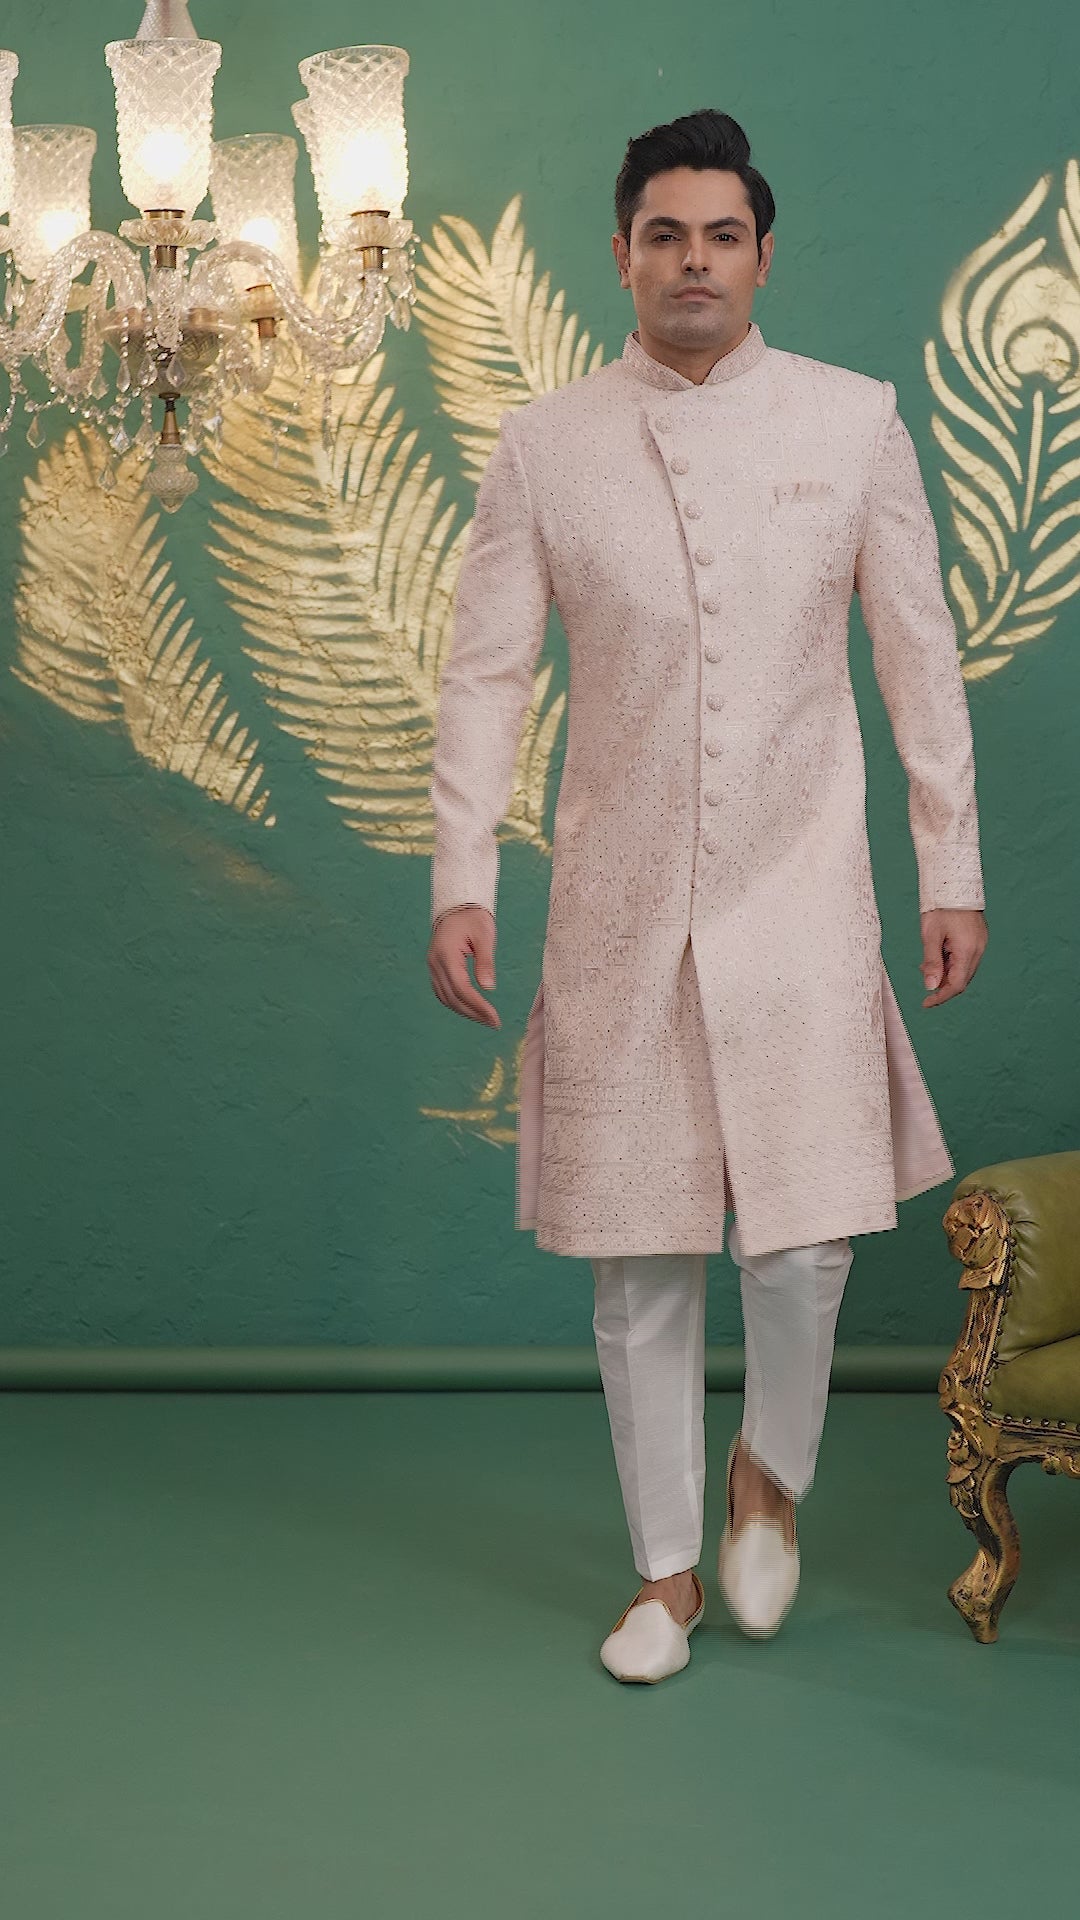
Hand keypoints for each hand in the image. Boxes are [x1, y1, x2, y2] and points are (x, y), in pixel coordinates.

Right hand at [427, 905, 500, 1027]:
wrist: (456, 907)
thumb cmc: (472, 918)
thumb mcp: (484, 935)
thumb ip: (485, 962)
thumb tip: (488, 988)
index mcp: (446, 955)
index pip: (462, 988)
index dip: (478, 1005)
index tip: (494, 1017)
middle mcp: (435, 963)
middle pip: (452, 997)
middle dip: (473, 1013)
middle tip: (494, 1023)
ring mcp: (433, 967)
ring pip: (445, 998)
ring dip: (464, 1011)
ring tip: (485, 1019)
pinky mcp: (435, 969)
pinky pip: (442, 992)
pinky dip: (456, 1003)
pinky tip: (470, 1008)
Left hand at [919, 908, 986, 1007]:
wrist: (955, 883)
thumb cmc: (941, 906)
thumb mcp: (930, 935)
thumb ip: (932, 962)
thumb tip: (931, 987)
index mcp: (967, 950)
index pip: (956, 985)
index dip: (941, 997)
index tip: (926, 1003)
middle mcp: (978, 949)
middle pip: (962, 979)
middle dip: (942, 984)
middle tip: (924, 977)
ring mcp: (980, 944)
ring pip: (964, 969)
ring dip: (946, 972)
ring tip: (927, 963)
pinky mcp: (978, 938)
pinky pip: (966, 958)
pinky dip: (952, 962)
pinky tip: (938, 954)